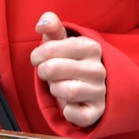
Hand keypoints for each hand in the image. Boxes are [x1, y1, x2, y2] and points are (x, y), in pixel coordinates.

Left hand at [29, 11, 105, 128]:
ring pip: (67, 91)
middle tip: (47, 73)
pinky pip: (78, 114)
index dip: (37, 55)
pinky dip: (68, 112)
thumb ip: (52, 27)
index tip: (38, 59)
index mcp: (90, 47)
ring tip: (59, 86)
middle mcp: (99, 69)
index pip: (51, 48)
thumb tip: (42, 23)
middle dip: (44, 72)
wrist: (88, 86)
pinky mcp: (98, 111)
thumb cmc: (69, 60)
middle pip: (54, 69)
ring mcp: (101, 91)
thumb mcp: (61, 41)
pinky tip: (68, 105)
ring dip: (55, 89)